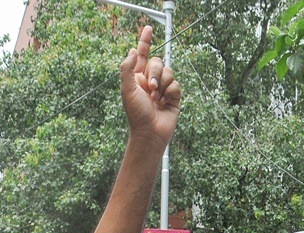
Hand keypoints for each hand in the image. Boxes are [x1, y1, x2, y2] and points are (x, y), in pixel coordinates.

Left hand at [120, 25, 180, 148]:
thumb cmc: (136, 114)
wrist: (150, 133)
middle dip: (155, 73)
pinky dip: (170, 93)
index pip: (142, 55)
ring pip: (168, 72)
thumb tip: (133, 50)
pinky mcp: (173, 95)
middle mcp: (150, 80)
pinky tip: (163, 104)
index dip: (145, 41)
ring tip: (156, 99)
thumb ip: (127, 69)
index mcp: (137, 77)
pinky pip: (176, 84)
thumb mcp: (127, 90)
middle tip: (150, 88)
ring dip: (162, 85)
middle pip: (157, 62)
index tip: (148, 28)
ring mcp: (162, 88)